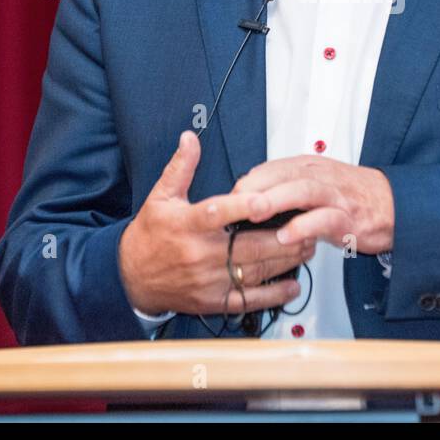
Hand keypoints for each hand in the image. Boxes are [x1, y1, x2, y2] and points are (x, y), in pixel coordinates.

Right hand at [118, 131, 314, 315]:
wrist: (131, 278)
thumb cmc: (150, 236)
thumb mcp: (160, 197)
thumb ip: (180, 168)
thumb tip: (190, 138)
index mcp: (187, 224)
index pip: (218, 213)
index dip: (244, 206)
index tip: (267, 200)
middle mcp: (199, 254)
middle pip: (248, 246)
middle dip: (284, 237)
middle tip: (309, 225)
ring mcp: (207, 280)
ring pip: (254, 271)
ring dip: (286, 260)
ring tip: (308, 247)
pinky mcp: (212, 301)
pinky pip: (248, 300)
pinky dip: (273, 294)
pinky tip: (292, 284)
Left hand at [229, 155, 394, 255]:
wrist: (394, 204)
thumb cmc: (351, 196)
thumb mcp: (315, 183)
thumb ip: (285, 187)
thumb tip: (249, 198)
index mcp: (307, 167)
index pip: (268, 169)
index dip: (245, 184)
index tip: (226, 202)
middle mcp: (319, 176)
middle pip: (281, 175)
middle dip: (253, 188)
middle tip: (230, 204)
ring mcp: (334, 196)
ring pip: (302, 191)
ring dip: (275, 200)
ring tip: (253, 212)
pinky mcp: (347, 218)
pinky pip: (324, 219)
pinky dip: (305, 226)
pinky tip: (288, 236)